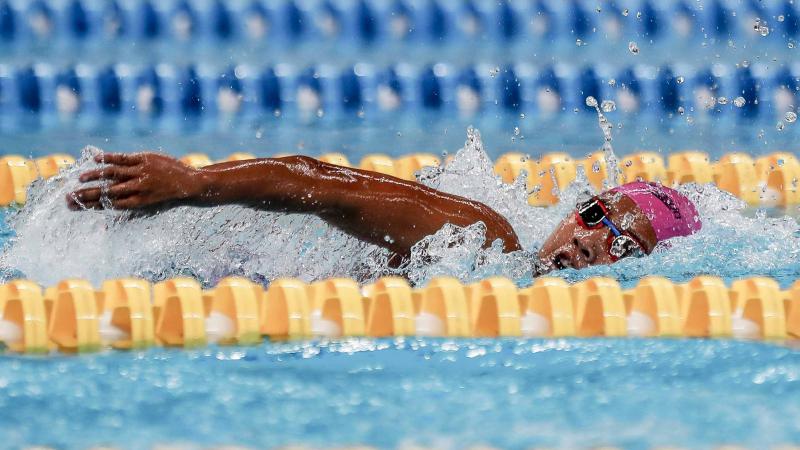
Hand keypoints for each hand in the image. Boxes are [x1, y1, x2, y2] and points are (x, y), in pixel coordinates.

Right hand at [66, 152, 199, 209]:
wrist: (190, 184)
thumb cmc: (168, 196)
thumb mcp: (150, 207)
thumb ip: (129, 209)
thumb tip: (110, 222)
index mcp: (137, 203)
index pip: (108, 204)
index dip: (89, 205)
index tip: (72, 206)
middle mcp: (137, 188)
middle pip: (106, 192)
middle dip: (86, 195)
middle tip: (68, 197)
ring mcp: (141, 173)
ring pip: (113, 174)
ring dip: (95, 176)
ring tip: (80, 178)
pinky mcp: (144, 159)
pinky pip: (123, 158)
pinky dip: (108, 158)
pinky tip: (95, 159)